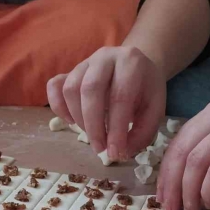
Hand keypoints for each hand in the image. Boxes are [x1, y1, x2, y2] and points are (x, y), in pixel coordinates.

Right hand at [47, 46, 165, 160]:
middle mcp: (105, 57)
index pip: (120, 97)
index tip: (114, 153)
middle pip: (90, 90)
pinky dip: (58, 107)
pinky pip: (55, 86)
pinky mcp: (70, 71)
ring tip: (92, 134)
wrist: (136, 66)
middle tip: (100, 148)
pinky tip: (72, 121)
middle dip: (93, 126)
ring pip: (70, 89)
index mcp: (131, 62)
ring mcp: (85, 62)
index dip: (116, 129)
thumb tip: (120, 153)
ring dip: (78, 119)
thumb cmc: (145, 90)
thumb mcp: (154, 110)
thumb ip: (142, 133)